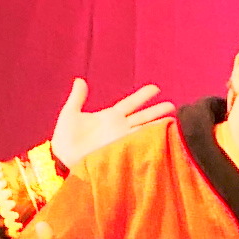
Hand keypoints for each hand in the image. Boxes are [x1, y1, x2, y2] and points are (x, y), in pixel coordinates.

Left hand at [53, 77, 169, 164]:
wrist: (63, 158)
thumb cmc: (65, 138)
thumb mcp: (70, 113)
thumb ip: (77, 97)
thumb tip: (79, 80)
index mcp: (110, 116)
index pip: (130, 104)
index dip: (142, 96)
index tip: (156, 88)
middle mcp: (119, 127)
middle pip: (143, 116)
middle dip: (157, 111)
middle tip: (173, 106)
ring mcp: (122, 139)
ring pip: (145, 129)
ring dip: (159, 124)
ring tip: (175, 120)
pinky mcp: (122, 151)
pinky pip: (140, 144)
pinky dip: (152, 140)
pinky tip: (164, 137)